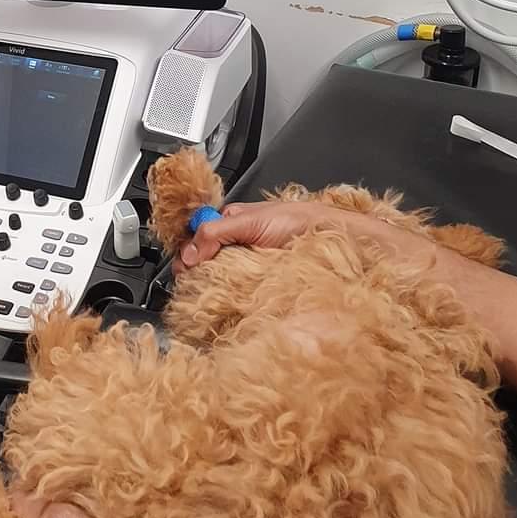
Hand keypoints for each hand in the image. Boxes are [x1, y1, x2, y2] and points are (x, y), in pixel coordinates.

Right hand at [176, 199, 404, 270]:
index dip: (188, 253)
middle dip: (198, 271)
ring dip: (216, 284)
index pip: (197, 236)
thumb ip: (215, 233)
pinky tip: (232, 297)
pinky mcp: (260, 277)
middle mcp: (237, 240)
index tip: (185, 269)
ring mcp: (248, 260)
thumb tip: (189, 254)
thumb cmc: (296, 221)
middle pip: (205, 258)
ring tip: (213, 292)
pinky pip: (239, 286)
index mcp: (230, 220)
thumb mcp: (249, 222)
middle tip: (197, 282)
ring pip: (221, 274)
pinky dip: (233, 292)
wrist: (331, 236)